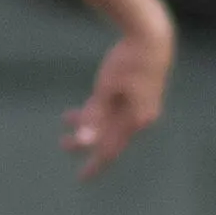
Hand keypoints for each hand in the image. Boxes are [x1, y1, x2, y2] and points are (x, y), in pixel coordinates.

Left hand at [61, 14, 173, 178]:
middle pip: (109, 136)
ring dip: (89, 122)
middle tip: (63, 144)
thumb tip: (84, 142)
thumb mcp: (105, 89)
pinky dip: (100, 110)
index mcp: (135, 120)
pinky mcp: (140, 94)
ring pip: (111, 121)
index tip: (82, 178)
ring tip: (66, 118)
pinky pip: (116, 109)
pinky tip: (86, 105)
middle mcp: (141, 117)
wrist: (152, 36)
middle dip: (85, 140)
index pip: (111, 150)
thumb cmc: (128, 62)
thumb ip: (94, 116)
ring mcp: (142, 106)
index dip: (95, 164)